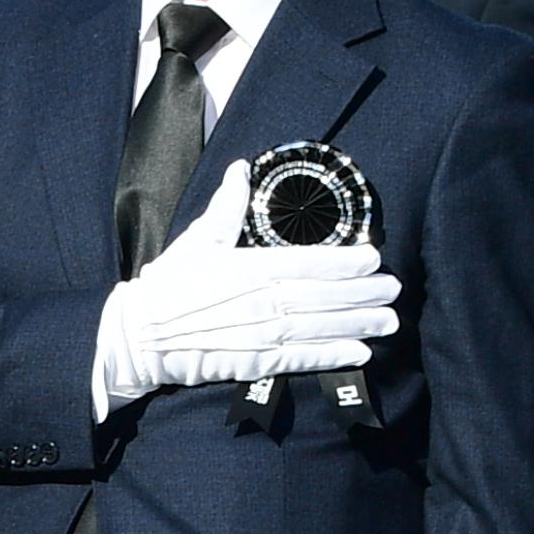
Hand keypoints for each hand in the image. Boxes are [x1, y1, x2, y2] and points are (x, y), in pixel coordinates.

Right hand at [91, 161, 398, 405]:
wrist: (137, 337)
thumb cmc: (168, 286)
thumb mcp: (197, 240)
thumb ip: (226, 207)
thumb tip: (240, 170)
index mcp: (249, 268)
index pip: (309, 263)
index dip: (346, 262)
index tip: (375, 258)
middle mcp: (261, 302)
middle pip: (324, 296)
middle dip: (364, 294)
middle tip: (395, 289)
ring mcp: (260, 335)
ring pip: (320, 327)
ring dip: (359, 324)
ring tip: (389, 321)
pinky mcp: (254, 363)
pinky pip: (301, 359)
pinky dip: (333, 356)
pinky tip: (361, 353)